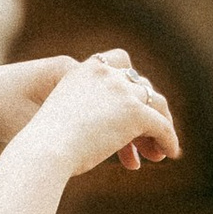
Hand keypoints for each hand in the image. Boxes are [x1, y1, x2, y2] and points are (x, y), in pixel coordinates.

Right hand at [14, 51, 179, 179]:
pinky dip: (169, 138)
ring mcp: (123, 91)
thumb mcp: (60, 118)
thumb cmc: (42, 144)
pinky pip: (162, 126)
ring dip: (161, 123)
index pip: (119, 61)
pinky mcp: (136, 112)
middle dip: (146, 109)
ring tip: (161, 146)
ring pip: (156, 103)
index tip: (132, 99)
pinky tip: (170, 152)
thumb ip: (81, 114)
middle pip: (140, 85)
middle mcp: (106, 74)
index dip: (129, 79)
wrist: (44, 150)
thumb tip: (97, 131)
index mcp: (84, 70)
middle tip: (147, 134)